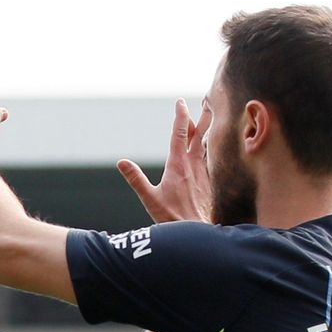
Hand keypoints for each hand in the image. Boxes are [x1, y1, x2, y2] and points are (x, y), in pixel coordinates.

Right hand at [117, 99, 211, 222]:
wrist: (196, 230)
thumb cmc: (171, 217)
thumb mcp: (149, 198)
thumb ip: (136, 179)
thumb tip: (121, 162)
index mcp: (177, 165)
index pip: (180, 133)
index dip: (180, 116)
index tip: (180, 102)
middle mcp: (192, 164)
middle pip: (199, 134)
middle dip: (202, 116)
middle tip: (206, 101)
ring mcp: (201, 172)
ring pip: (205, 144)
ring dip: (206, 129)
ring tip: (209, 116)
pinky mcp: (206, 180)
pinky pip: (208, 157)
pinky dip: (207, 146)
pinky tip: (206, 147)